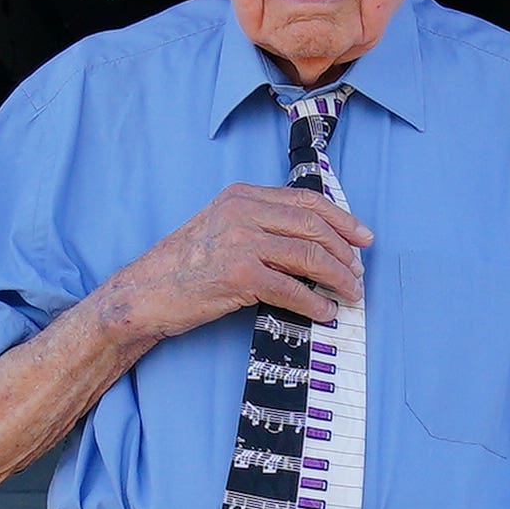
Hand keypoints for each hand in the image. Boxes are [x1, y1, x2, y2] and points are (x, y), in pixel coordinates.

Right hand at [93, 180, 367, 346]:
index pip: (306, 201)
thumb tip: (313, 244)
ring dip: (337, 279)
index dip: (342, 220)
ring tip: (350, 294)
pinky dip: (314, 302)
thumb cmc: (185, 266)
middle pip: (314, 226)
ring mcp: (240, 242)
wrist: (146, 292)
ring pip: (309, 256)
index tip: (363, 238)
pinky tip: (324, 312)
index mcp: (242, 196)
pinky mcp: (238, 275)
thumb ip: (261, 225)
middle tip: (359, 274)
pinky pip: (291, 288)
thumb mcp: (222, 228)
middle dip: (345, 252)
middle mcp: (243, 211)